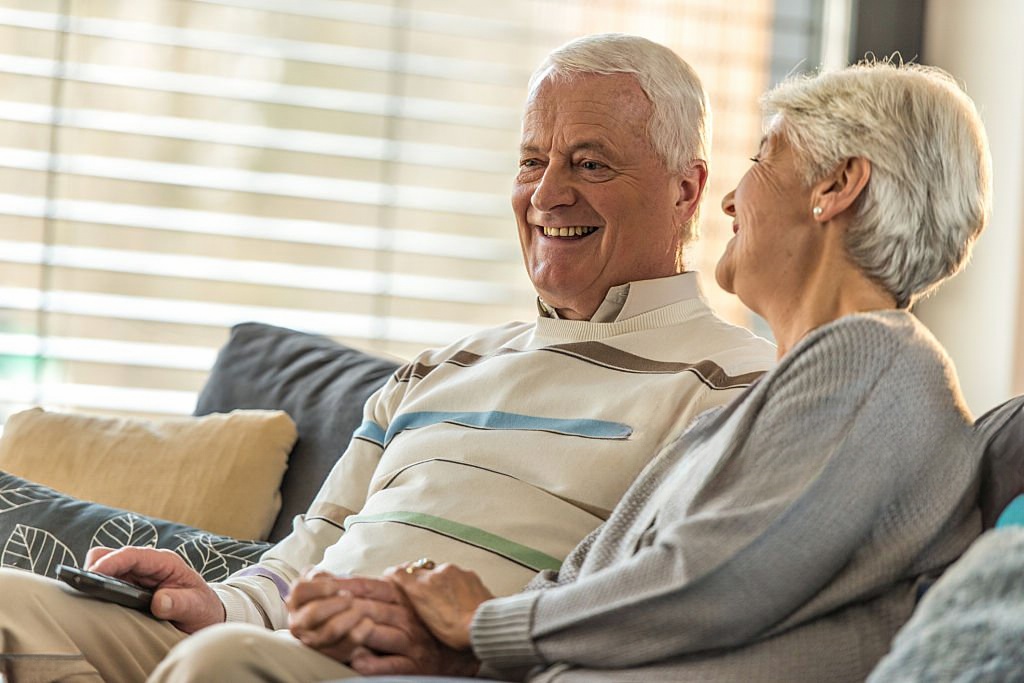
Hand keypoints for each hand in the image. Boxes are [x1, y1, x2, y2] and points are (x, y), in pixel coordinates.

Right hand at [86, 546, 224, 632]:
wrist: (203, 616)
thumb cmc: (201, 607)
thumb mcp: (196, 606)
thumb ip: (180, 603)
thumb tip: (160, 601)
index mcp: (165, 562)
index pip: (133, 555)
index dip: (111, 562)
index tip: (93, 574)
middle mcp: (146, 566)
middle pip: (110, 556)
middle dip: (95, 569)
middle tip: (85, 590)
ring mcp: (135, 577)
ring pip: (103, 569)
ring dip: (93, 581)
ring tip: (84, 599)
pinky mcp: (126, 589)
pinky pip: (104, 585)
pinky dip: (95, 591)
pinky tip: (91, 605)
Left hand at [287, 572, 478, 675]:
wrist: (462, 653)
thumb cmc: (428, 625)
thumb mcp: (408, 600)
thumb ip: (385, 587)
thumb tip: (353, 572)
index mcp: (404, 598)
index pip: (369, 587)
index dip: (344, 584)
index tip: (318, 583)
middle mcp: (407, 616)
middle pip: (370, 607)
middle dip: (341, 607)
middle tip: (313, 608)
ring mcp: (411, 641)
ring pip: (380, 632)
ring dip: (355, 632)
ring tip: (330, 632)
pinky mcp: (414, 665)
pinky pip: (392, 664)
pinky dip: (374, 663)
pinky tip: (357, 660)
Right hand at [387, 561, 493, 649]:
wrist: (483, 625)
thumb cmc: (456, 632)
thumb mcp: (426, 622)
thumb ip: (416, 603)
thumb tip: (409, 595)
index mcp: (420, 588)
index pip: (399, 572)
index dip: (393, 574)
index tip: (391, 575)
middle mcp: (434, 574)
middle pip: (418, 570)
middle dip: (417, 578)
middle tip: (419, 590)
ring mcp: (453, 571)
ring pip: (438, 571)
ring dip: (438, 581)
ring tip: (444, 599)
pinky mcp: (468, 573)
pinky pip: (456, 574)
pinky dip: (454, 582)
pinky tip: (459, 597)